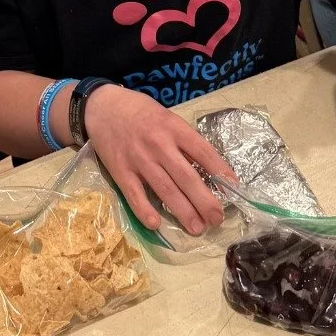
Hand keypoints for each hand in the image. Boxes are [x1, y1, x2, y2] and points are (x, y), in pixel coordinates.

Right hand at [83, 84, 233, 235]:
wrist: (102, 106)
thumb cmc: (140, 112)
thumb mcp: (166, 117)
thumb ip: (182, 140)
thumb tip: (206, 168)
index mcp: (172, 127)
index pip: (202, 150)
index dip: (219, 170)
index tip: (233, 187)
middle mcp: (158, 144)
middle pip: (186, 176)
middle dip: (204, 200)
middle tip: (217, 218)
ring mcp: (138, 159)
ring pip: (165, 189)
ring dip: (183, 211)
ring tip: (197, 228)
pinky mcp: (120, 171)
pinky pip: (134, 195)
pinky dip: (145, 211)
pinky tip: (156, 225)